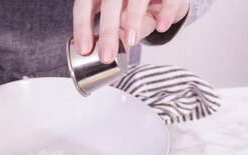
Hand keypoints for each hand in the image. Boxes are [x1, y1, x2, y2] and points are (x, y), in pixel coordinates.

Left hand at [73, 0, 189, 62]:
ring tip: (131, 41)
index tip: (84, 50)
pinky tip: (161, 26)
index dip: (82, 27)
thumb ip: (115, 35)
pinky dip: (166, 12)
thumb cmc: (133, 7)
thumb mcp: (120, 19)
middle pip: (109, 4)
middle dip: (107, 32)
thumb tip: (109, 56)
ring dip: (133, 20)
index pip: (84, 5)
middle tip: (106, 56)